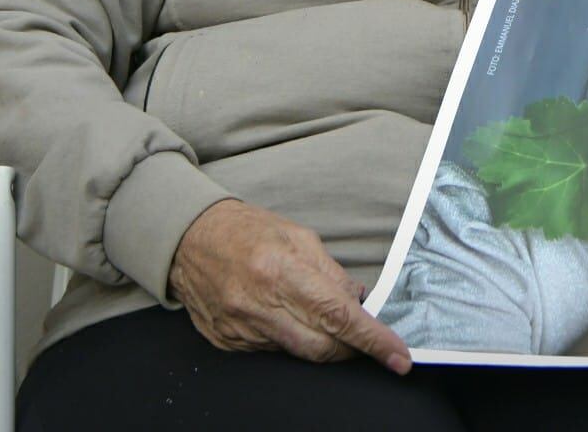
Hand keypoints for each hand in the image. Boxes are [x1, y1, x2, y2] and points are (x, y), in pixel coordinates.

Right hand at [168, 200, 410, 372]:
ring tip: (318, 313)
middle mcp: (258, 306)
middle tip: (367, 338)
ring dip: (322, 340)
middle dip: (353, 348)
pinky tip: (285, 314)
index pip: (339, 316)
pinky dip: (291, 337)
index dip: (373, 340)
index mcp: (280, 271)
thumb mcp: (298, 236)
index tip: (398, 357)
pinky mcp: (228, 343)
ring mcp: (241, 329)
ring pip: (299, 352)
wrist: (189, 239)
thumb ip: (331, 272)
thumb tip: (359, 300)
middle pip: (322, 346)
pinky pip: (273, 350)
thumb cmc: (245, 230)